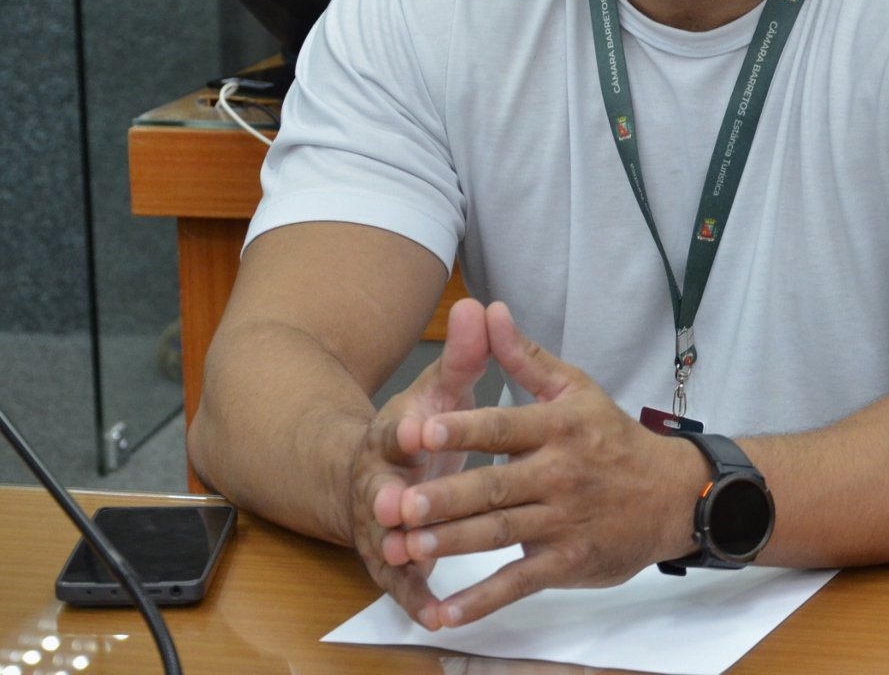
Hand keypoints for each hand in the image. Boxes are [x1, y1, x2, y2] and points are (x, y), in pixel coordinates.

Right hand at [349, 296, 490, 625]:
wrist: (378, 474)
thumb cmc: (422, 426)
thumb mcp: (442, 388)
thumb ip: (464, 354)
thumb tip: (478, 304)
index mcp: (394, 434)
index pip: (396, 430)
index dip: (405, 430)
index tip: (416, 430)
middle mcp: (380, 481)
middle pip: (383, 491)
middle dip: (392, 498)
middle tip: (402, 508)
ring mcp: (383, 526)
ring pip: (388, 540)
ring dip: (400, 552)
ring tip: (416, 562)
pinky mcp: (393, 563)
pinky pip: (404, 586)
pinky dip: (418, 600)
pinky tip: (439, 615)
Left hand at [395, 302, 703, 629]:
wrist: (671, 495)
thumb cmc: (612, 436)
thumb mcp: (574, 388)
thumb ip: (524, 355)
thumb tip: (490, 310)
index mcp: (559, 426)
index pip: (504, 427)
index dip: (462, 430)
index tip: (421, 432)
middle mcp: (560, 473)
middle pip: (495, 487)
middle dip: (445, 497)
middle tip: (398, 503)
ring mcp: (564, 521)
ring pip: (500, 534)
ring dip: (452, 544)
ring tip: (406, 547)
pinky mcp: (567, 562)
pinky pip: (519, 582)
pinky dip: (482, 600)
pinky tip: (445, 612)